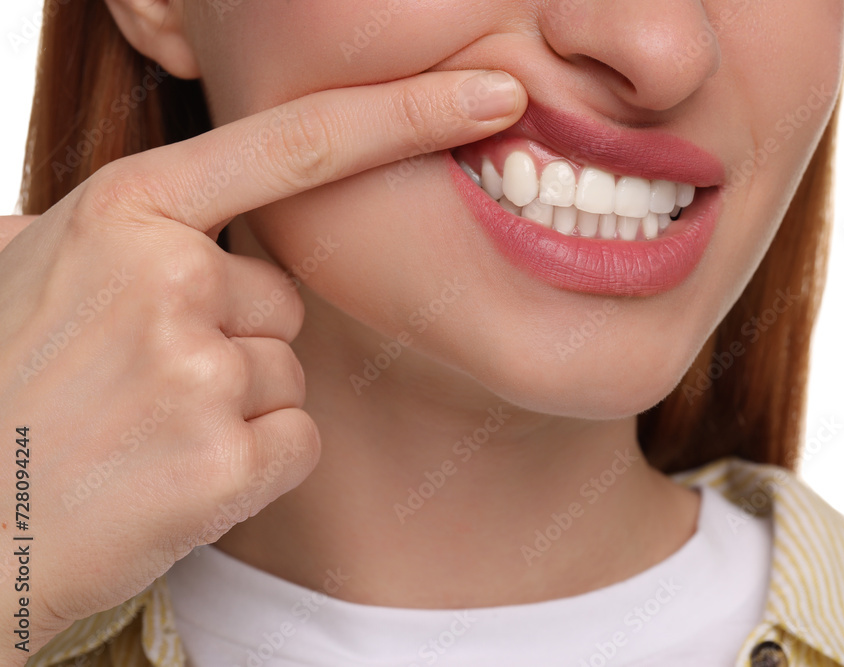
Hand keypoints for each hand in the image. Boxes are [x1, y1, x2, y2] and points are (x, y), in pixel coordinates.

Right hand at [0, 69, 523, 662]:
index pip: (299, 142)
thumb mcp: (23, 268)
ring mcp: (198, 369)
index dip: (409, 112)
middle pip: (286, 298)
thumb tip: (135, 214)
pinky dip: (251, 467)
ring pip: (290, 374)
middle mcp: (168, 276)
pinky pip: (297, 442)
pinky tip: (173, 476)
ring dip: (237, 408)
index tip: (493, 92)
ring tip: (146, 430)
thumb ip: (106, 230)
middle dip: (235, 339)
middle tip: (146, 380)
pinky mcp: (226, 459)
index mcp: (126, 210)